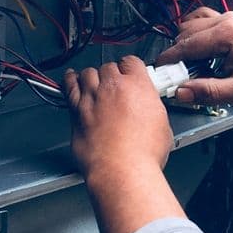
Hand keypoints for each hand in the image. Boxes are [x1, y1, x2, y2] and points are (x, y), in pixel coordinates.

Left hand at [65, 56, 184, 232]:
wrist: (122, 170)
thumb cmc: (143, 154)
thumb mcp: (162, 126)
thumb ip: (151, 109)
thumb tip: (149, 111)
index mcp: (138, 86)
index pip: (132, 62)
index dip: (130, 68)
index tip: (129, 73)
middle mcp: (113, 87)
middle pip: (108, 67)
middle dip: (111, 75)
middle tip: (114, 85)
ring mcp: (92, 98)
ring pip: (88, 74)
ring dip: (92, 77)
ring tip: (93, 81)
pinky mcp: (76, 112)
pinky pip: (69, 88)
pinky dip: (69, 81)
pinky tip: (70, 79)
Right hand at [156, 9, 232, 107]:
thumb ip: (209, 91)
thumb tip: (181, 92)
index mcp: (228, 34)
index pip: (186, 45)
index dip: (169, 62)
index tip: (158, 76)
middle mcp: (226, 21)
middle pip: (186, 34)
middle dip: (177, 56)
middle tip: (177, 79)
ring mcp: (229, 19)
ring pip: (191, 26)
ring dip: (186, 45)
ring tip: (191, 69)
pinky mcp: (232, 24)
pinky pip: (203, 22)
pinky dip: (195, 36)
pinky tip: (199, 55)